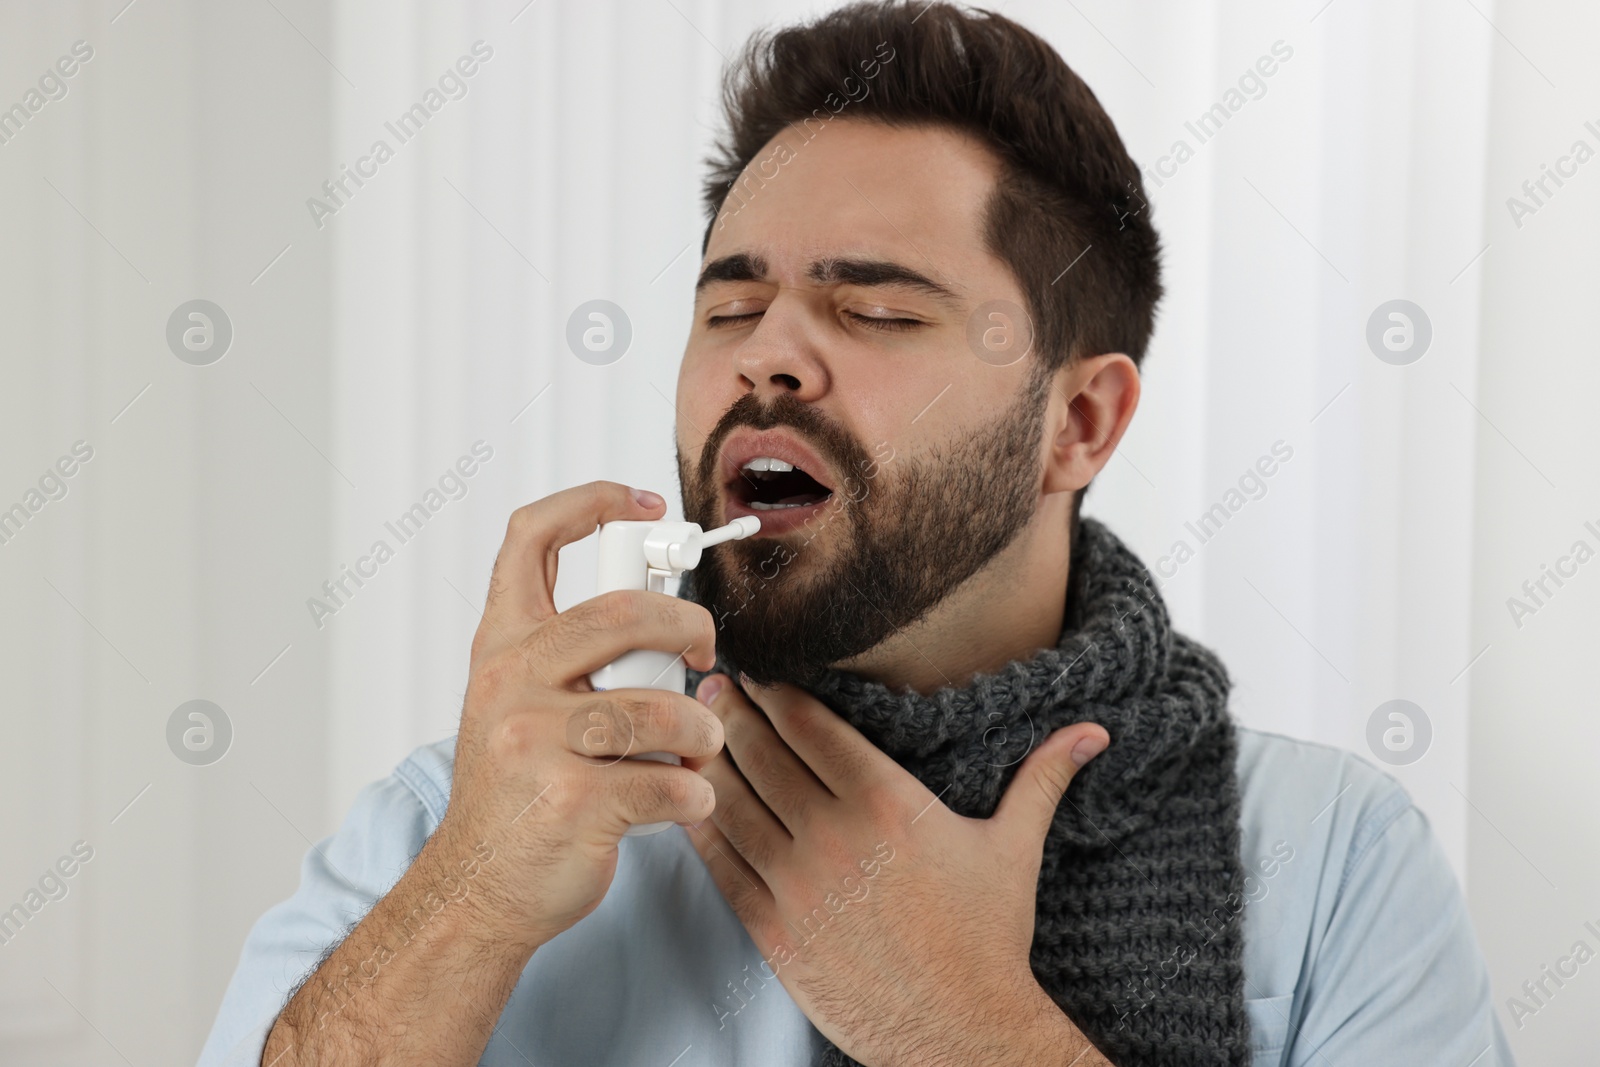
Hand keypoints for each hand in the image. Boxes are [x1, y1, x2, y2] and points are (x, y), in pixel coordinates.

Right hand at [439, 481, 724, 951]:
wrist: (478, 889)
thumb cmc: (517, 791)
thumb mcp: (516, 702)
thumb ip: (571, 654)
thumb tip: (666, 615)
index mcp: (502, 647)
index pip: (529, 537)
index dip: (590, 502)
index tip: (642, 504)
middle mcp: (512, 683)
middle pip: (622, 613)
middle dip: (689, 627)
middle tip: (706, 653)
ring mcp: (537, 742)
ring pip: (661, 709)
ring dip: (701, 732)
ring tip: (698, 750)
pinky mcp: (573, 802)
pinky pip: (671, 782)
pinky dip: (695, 795)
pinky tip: (682, 801)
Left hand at [682, 674, 1110, 1066]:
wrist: (961, 1030)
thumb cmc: (986, 941)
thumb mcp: (1015, 847)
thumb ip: (1043, 778)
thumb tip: (1091, 733)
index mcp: (889, 801)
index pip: (812, 726)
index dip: (777, 693)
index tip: (761, 672)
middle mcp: (835, 833)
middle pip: (764, 752)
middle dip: (735, 712)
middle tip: (716, 685)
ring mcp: (797, 881)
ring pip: (734, 800)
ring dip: (711, 758)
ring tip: (697, 732)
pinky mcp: (773, 928)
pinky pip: (723, 864)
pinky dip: (701, 827)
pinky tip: (690, 802)